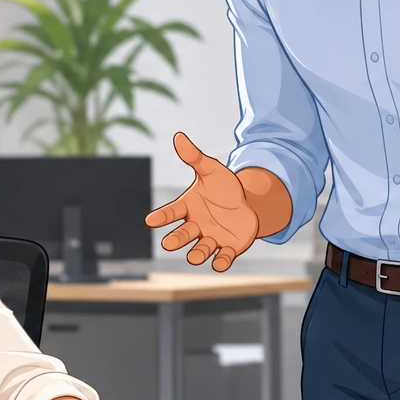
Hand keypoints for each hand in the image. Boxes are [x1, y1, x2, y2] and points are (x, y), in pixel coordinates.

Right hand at [145, 132, 259, 271]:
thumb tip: (178, 136)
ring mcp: (212, 239)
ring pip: (201, 250)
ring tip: (195, 256)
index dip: (162, 217)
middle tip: (169, 243)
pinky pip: (222, 259)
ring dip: (197, 254)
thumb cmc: (224, 188)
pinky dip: (220, 262)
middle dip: (176, 240)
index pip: (172, 211)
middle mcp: (197, 226)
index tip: (150, 220)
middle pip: (183, 235)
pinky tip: (219, 263)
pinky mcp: (228, 249)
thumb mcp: (212, 170)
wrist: (248, 205)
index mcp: (189, 207)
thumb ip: (195, 157)